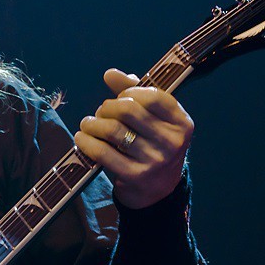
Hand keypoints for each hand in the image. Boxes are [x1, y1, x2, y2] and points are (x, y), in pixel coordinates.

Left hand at [74, 68, 193, 208]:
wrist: (157, 190)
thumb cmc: (151, 145)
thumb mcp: (152, 119)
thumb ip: (134, 92)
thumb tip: (110, 73)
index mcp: (182, 123)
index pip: (153, 96)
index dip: (129, 92)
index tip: (119, 98)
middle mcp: (173, 142)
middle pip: (128, 110)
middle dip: (106, 107)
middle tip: (100, 113)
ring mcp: (155, 160)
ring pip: (113, 130)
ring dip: (92, 123)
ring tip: (87, 124)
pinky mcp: (135, 176)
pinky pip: (103, 152)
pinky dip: (87, 141)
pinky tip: (82, 138)